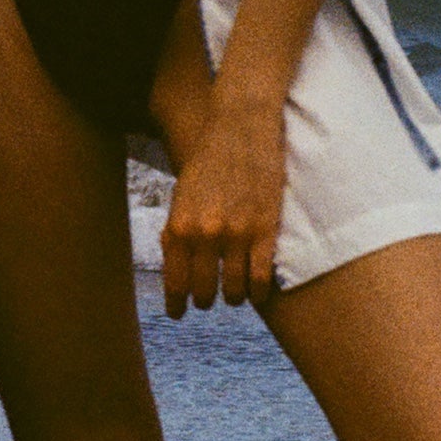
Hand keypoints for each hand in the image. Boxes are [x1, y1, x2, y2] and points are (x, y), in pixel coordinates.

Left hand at [159, 97, 283, 317]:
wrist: (239, 127)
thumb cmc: (208, 159)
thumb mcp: (182, 195)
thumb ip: (179, 230)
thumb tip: (179, 267)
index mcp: (178, 226)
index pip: (174, 281)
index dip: (176, 303)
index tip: (178, 313)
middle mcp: (204, 235)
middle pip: (203, 292)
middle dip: (205, 300)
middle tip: (208, 300)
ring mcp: (236, 234)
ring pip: (234, 291)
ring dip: (233, 298)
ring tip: (234, 295)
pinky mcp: (266, 231)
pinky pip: (261, 279)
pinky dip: (258, 293)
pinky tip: (257, 293)